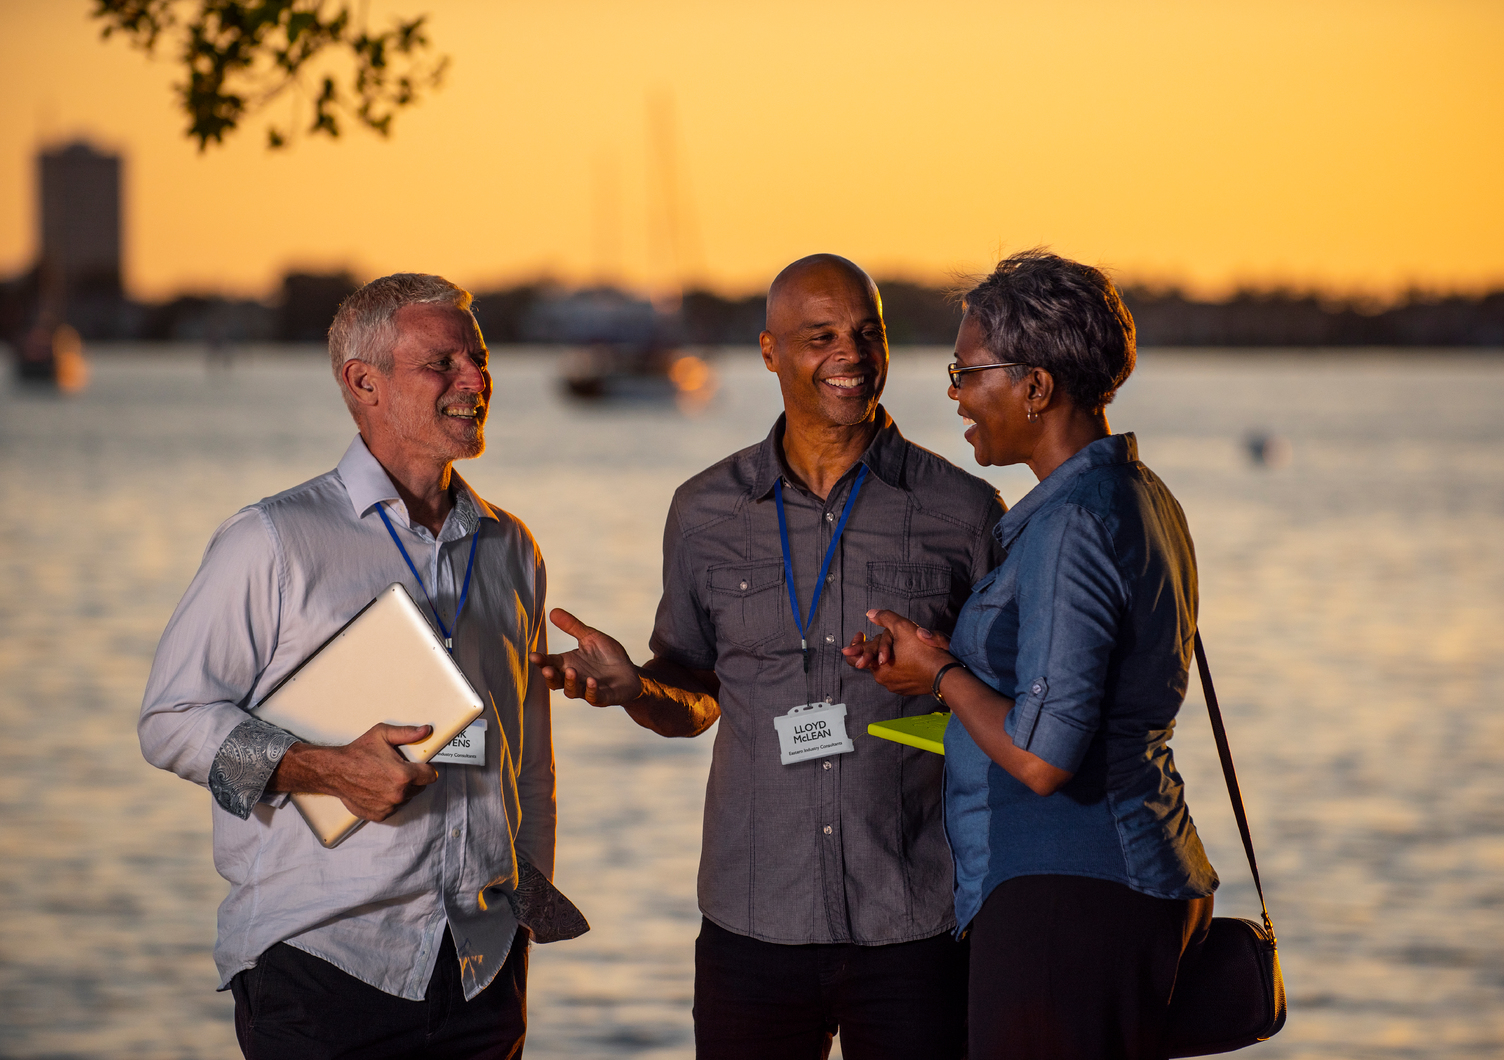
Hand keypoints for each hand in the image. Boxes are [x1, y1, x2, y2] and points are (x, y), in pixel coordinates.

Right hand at [273, 723, 438, 821]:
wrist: (334, 771)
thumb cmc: (357, 753)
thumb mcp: (382, 735)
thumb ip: (407, 733)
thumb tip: (425, 731)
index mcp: (403, 775)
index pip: (430, 776)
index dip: (426, 769)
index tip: (420, 766)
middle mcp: (398, 793)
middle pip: (419, 788)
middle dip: (413, 779)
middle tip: (398, 769)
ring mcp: (388, 806)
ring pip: (406, 798)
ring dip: (401, 790)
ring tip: (385, 778)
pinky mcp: (379, 814)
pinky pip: (393, 807)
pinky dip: (388, 800)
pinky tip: (378, 788)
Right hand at [529, 608, 643, 706]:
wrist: (631, 673)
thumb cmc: (608, 656)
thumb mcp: (590, 637)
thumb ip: (572, 626)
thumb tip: (553, 611)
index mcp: (568, 664)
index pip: (550, 663)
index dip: (541, 661)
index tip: (533, 656)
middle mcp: (574, 679)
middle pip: (555, 682)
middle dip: (550, 676)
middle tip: (547, 669)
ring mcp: (587, 690)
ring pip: (572, 691)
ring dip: (570, 682)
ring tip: (571, 671)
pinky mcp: (603, 697)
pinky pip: (593, 697)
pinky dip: (591, 690)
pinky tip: (592, 681)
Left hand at [851, 608, 956, 697]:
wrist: (946, 675)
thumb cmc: (925, 652)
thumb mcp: (903, 627)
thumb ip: (885, 618)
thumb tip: (870, 613)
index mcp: (878, 668)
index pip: (853, 659)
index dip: (855, 645)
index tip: (860, 634)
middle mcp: (884, 680)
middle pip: (872, 660)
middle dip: (877, 646)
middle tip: (884, 635)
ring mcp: (896, 686)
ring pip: (886, 667)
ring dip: (889, 656)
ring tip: (899, 645)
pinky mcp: (908, 689)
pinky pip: (898, 675)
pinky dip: (900, 665)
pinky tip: (909, 656)